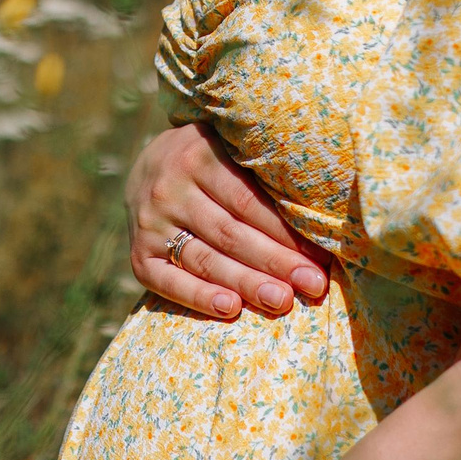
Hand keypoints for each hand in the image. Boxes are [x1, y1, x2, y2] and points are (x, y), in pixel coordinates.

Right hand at [127, 123, 329, 319]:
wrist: (149, 166)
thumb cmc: (212, 163)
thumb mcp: (230, 151)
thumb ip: (262, 177)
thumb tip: (322, 220)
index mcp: (200, 156)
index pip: (249, 203)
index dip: (286, 232)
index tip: (321, 256)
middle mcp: (170, 188)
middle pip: (231, 234)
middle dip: (276, 262)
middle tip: (313, 285)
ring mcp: (149, 222)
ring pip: (205, 259)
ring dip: (246, 283)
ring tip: (282, 301)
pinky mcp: (138, 253)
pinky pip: (167, 281)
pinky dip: (198, 296)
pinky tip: (230, 308)